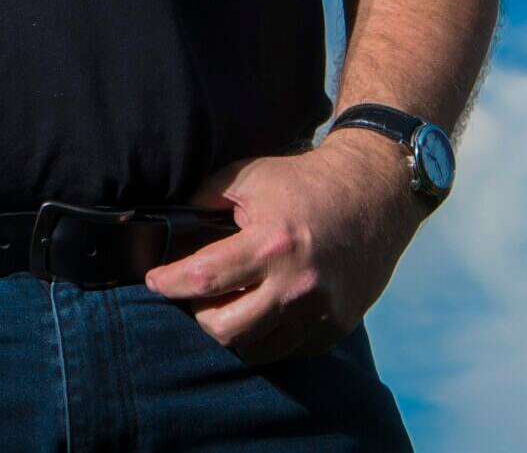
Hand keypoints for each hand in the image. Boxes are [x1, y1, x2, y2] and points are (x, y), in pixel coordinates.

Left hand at [140, 131, 425, 365]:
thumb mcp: (246, 177)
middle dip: (198, 315)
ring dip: (232, 332)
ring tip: (224, 306)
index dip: (169, 283)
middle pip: (226, 330)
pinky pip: (289, 349)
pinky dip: (266, 337)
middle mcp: (297, 284)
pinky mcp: (337, 325)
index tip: (154, 281)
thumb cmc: (302, 182)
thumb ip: (203, 202)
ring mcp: (320, 310)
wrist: (373, 195)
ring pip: (256, 349)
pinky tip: (259, 312)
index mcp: (271, 243)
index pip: (204, 278)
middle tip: (194, 297)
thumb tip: (168, 231)